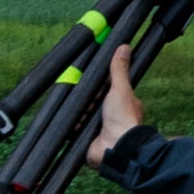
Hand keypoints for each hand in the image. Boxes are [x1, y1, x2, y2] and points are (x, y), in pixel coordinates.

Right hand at [84, 32, 144, 164]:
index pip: (106, 90)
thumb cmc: (123, 118)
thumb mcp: (121, 88)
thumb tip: (125, 46)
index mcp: (122, 104)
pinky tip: (68, 119)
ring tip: (76, 107)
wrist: (116, 147)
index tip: (88, 80)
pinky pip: (75, 128)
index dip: (96, 86)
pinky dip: (71, 124)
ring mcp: (99, 128)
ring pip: (82, 114)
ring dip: (78, 111)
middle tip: (81, 94)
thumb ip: (119, 69)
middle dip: (85, 99)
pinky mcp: (87, 138)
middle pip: (92, 102)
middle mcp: (111, 117)